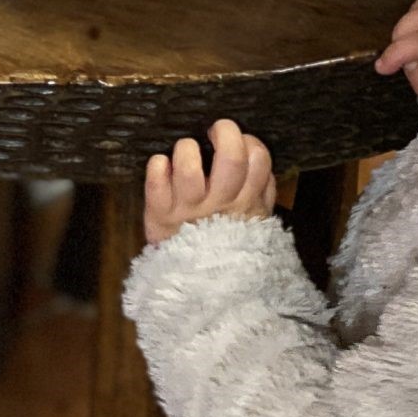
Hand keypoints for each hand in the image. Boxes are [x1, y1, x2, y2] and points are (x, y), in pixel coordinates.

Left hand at [144, 118, 276, 243]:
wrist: (198, 284)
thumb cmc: (225, 240)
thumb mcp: (254, 220)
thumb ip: (262, 190)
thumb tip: (258, 157)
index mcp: (246, 202)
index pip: (258, 159)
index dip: (249, 142)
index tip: (239, 142)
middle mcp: (219, 203)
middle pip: (231, 158)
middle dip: (224, 132)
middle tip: (214, 132)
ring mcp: (188, 208)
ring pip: (189, 168)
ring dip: (186, 149)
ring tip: (185, 152)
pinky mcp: (160, 213)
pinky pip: (155, 185)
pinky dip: (156, 167)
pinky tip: (161, 165)